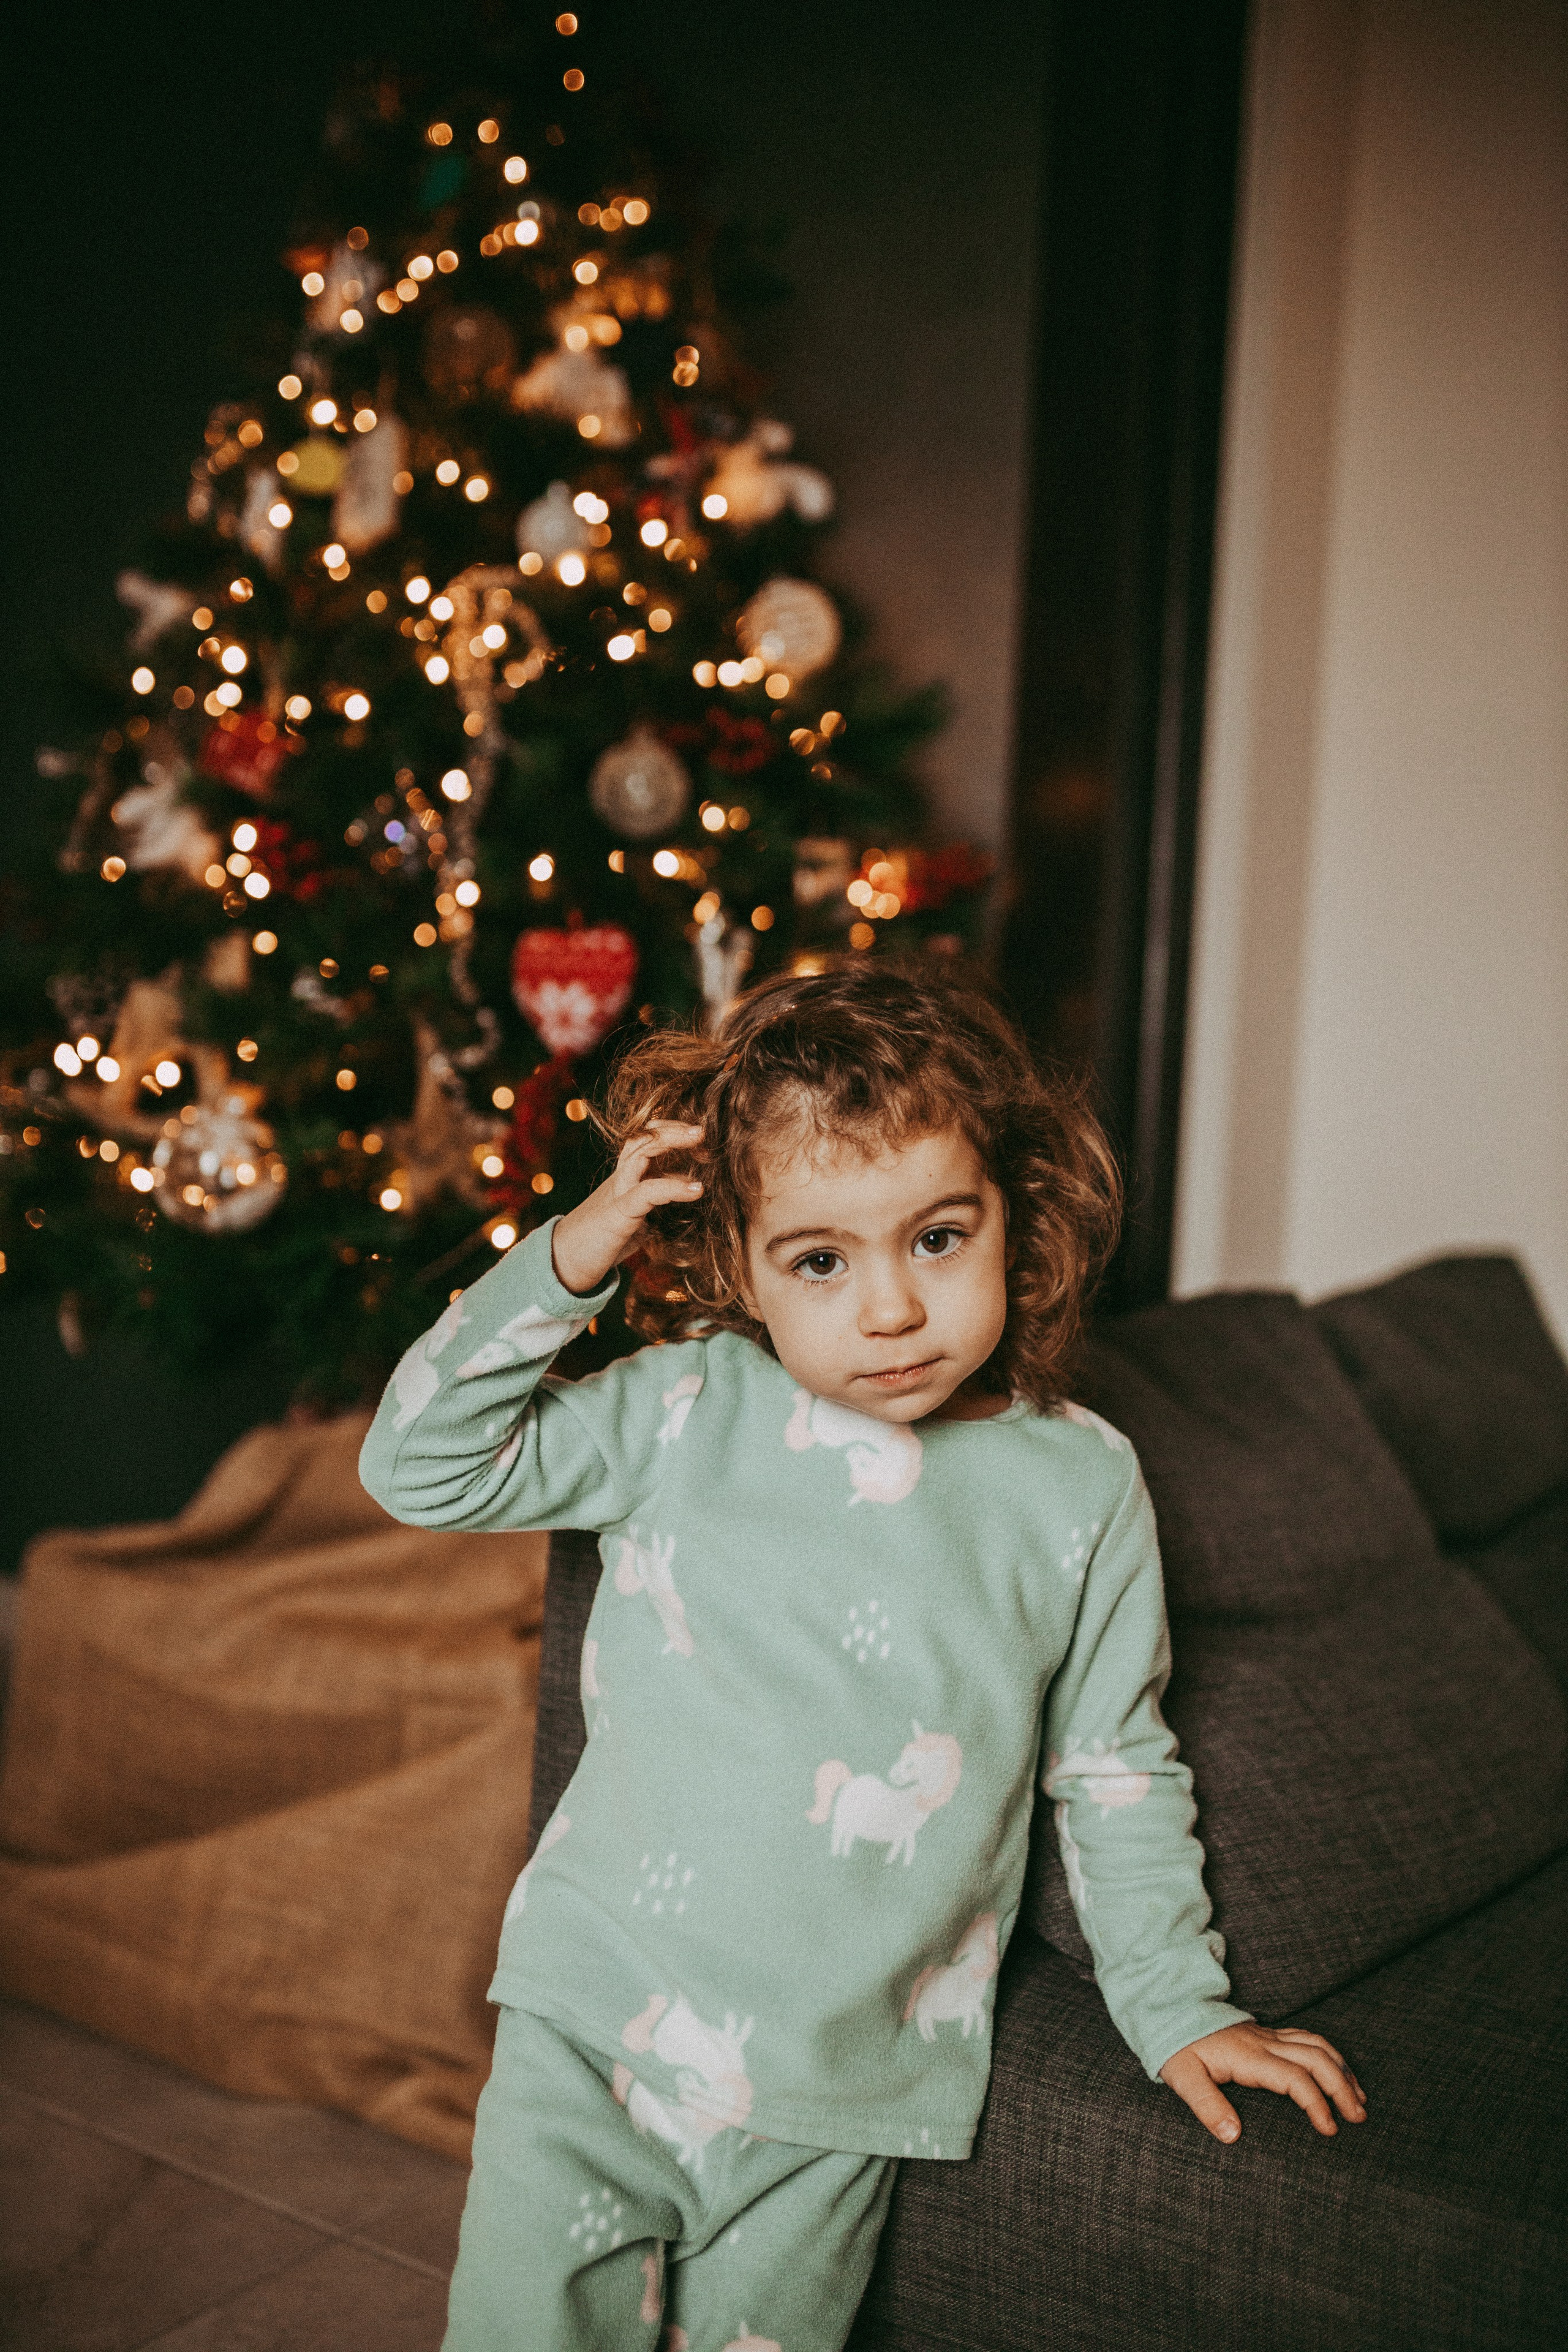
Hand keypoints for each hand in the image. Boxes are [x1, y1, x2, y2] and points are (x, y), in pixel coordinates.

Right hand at [549, 1121, 702, 1296]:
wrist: (564, 1261)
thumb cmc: (603, 1240)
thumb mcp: (638, 1215)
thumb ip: (660, 1199)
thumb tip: (691, 1189)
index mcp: (626, 1177)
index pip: (644, 1138)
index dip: (670, 1130)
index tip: (698, 1138)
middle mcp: (620, 1178)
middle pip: (643, 1137)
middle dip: (673, 1128)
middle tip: (703, 1129)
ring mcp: (617, 1192)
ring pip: (640, 1152)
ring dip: (672, 1141)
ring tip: (702, 1142)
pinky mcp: (617, 1214)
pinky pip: (646, 1191)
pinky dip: (674, 1186)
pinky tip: (697, 1189)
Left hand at [1160, 2023, 1365, 2142]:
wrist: (1173, 2009)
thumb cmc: (1177, 2047)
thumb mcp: (1182, 2077)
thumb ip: (1206, 2105)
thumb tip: (1232, 2135)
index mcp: (1249, 2057)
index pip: (1294, 2078)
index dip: (1316, 2103)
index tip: (1330, 2129)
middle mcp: (1265, 2043)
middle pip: (1316, 2058)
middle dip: (1342, 2087)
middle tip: (1359, 2117)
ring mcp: (1269, 2036)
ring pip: (1317, 2045)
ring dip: (1342, 2070)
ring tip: (1359, 2098)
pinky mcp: (1268, 2034)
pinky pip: (1307, 2038)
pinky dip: (1330, 2055)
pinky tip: (1338, 2071)